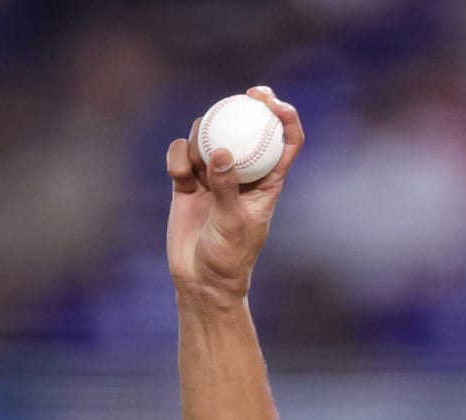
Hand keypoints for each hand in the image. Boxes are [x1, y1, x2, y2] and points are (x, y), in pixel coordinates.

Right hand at [166, 85, 303, 302]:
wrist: (201, 279)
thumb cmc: (229, 257)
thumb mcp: (232, 222)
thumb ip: (226, 187)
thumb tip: (221, 152)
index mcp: (267, 183)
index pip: (285, 144)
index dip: (286, 119)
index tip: (274, 103)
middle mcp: (242, 175)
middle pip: (248, 131)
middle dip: (248, 107)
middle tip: (245, 94)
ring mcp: (214, 178)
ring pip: (210, 139)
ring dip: (203, 138)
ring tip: (198, 164)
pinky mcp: (188, 185)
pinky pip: (183, 158)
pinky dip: (179, 157)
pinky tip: (180, 171)